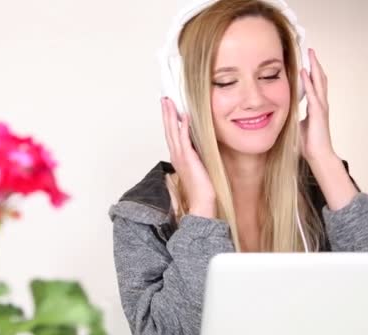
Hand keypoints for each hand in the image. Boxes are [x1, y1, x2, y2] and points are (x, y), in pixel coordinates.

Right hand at [161, 97, 215, 217]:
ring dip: (171, 116)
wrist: (202, 202)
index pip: (171, 134)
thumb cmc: (202, 188)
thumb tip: (200, 143)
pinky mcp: (188, 158)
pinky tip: (184, 116)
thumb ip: (196, 154)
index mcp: (177, 156)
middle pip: (168, 130)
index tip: (168, 107)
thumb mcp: (198, 166)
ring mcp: (180, 156)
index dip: (169, 120)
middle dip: (166, 113)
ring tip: (169, 102)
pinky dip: (183, 127)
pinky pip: (184, 139)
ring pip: (173, 131)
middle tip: (164, 99)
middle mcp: (176, 155)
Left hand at [299, 49, 357, 209]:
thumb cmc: (307, 142)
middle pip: (319, 78)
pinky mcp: (318, 113)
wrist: (317, 154)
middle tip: (310, 50)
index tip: (306, 60)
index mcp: (316, 105)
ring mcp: (321, 107)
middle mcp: (321, 103)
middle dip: (315, 63)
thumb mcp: (296, 124)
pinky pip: (313, 94)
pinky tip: (305, 72)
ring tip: (310, 54)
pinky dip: (309, 82)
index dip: (311, 72)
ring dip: (314, 67)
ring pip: (319, 82)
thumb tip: (281, 112)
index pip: (314, 84)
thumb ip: (292, 115)